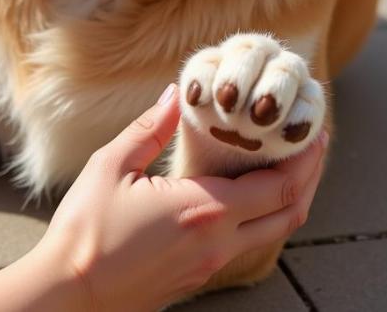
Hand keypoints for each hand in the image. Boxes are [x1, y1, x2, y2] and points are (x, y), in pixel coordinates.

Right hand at [36, 85, 327, 311]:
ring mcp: (210, 265)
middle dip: (309, 176)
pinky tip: (248, 194)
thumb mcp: (112, 166)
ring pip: (272, 233)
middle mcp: (218, 243)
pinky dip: (263, 216)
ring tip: (288, 165)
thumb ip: (149, 128)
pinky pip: (247, 244)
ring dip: (289, 198)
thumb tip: (174, 94)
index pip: (278, 186)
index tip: (316, 131)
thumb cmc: (86, 230)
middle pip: (289, 212)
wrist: (71, 295)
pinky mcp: (198, 278)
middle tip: (314, 144)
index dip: (305, 159)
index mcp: (203, 210)